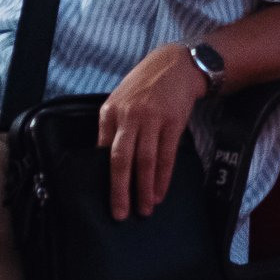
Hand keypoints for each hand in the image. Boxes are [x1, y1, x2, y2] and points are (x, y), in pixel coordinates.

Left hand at [97, 44, 209, 220]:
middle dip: (120, 190)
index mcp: (110, 112)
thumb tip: (105, 162)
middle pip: (121, 159)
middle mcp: (129, 115)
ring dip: (144, 189)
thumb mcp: (121, 100)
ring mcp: (152, 118)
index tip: (106, 199)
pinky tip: (160, 192)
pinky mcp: (173, 122)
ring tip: (144, 209)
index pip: (104, 151)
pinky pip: (166, 155)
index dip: (105, 177)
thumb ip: (112, 128)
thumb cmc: (145, 86)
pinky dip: (163, 177)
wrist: (175, 65)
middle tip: (120, 214)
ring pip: (145, 161)